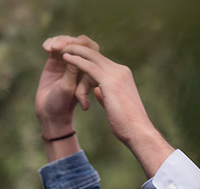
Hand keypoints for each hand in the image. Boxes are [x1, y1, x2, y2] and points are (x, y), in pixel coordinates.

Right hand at [35, 35, 98, 138]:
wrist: (49, 112)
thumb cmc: (61, 104)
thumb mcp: (67, 88)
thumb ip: (72, 72)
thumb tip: (76, 54)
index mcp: (91, 70)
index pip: (92, 49)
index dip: (81, 46)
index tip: (69, 52)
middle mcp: (82, 64)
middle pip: (81, 42)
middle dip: (69, 41)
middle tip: (57, 47)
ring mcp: (69, 60)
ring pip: (68, 41)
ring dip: (60, 41)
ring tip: (49, 48)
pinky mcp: (56, 60)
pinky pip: (56, 45)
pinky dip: (51, 42)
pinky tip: (46, 48)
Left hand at [60, 44, 172, 175]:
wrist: (139, 133)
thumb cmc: (128, 125)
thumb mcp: (114, 106)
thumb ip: (105, 95)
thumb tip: (97, 92)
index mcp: (123, 76)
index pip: (102, 62)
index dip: (86, 58)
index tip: (73, 56)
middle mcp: (121, 71)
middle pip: (96, 55)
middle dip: (79, 50)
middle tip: (64, 46)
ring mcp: (117, 75)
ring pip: (92, 57)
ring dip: (75, 51)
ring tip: (60, 48)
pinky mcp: (110, 82)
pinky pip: (89, 66)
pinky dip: (76, 61)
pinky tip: (65, 58)